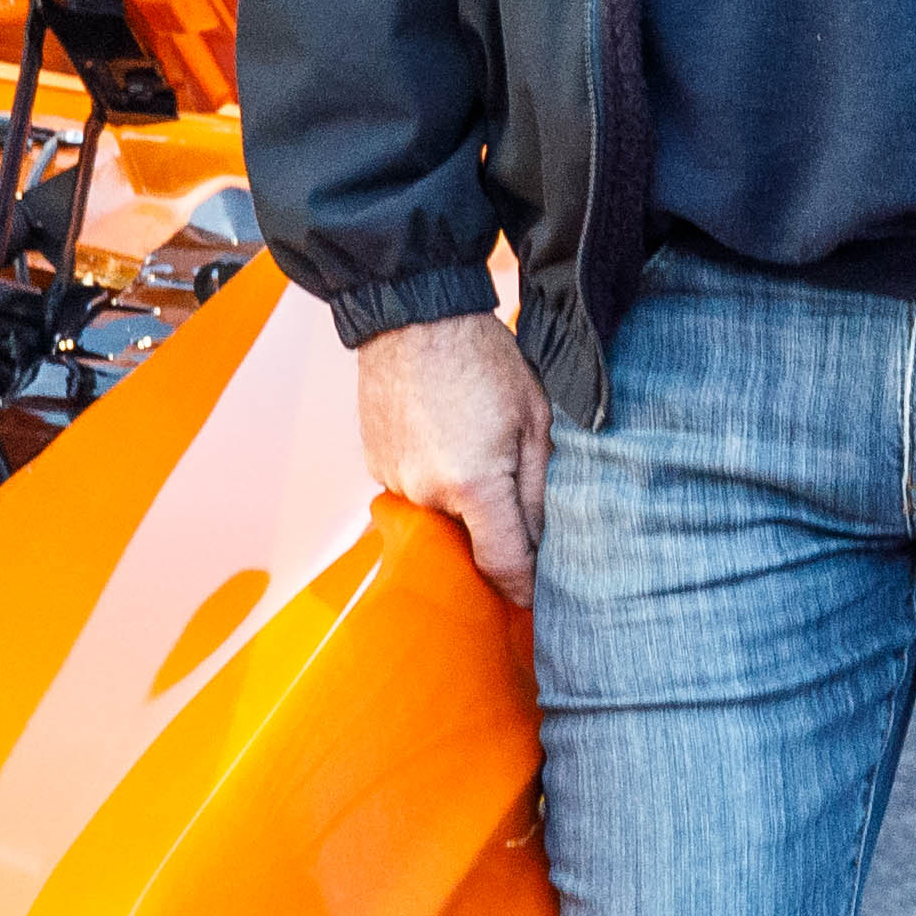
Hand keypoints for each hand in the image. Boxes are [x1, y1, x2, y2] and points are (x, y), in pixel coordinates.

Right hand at [352, 313, 547, 601]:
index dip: (523, 589)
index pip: (502, 565)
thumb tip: (539, 547)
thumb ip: (538, 492)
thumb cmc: (483, 360)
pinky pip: (414, 493)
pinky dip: (434, 480)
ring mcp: (395, 482)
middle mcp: (426, 494)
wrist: (413, 315)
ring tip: (475, 448)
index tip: (536, 600)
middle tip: (512, 490)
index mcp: (474, 486)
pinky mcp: (376, 467)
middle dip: (493, 531)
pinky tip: (446, 438)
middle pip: (469, 543)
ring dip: (461, 502)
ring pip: (440, 518)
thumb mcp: (536, 420)